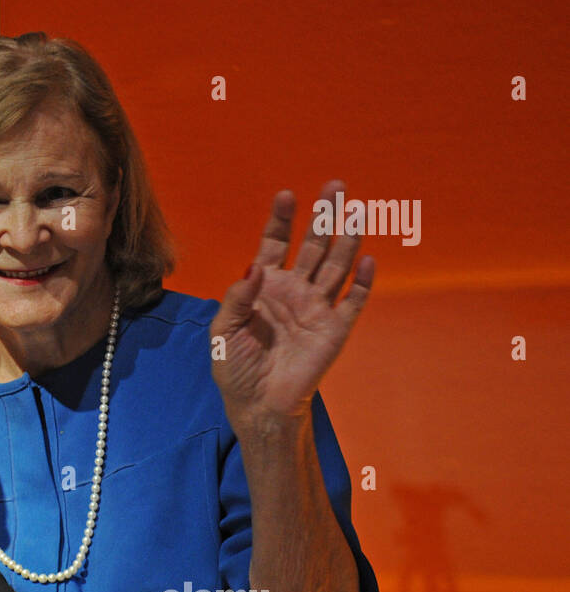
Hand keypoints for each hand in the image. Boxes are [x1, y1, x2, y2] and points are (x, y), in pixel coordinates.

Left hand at [210, 180, 373, 430]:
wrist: (258, 405)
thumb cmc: (234, 368)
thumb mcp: (223, 331)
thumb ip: (238, 298)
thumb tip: (256, 268)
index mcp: (264, 286)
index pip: (274, 243)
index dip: (281, 220)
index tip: (286, 194)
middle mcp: (293, 290)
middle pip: (312, 245)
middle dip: (323, 216)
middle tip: (335, 186)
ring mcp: (316, 307)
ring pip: (335, 265)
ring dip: (347, 239)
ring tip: (357, 211)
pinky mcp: (335, 329)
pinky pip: (353, 300)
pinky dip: (363, 281)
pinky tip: (368, 259)